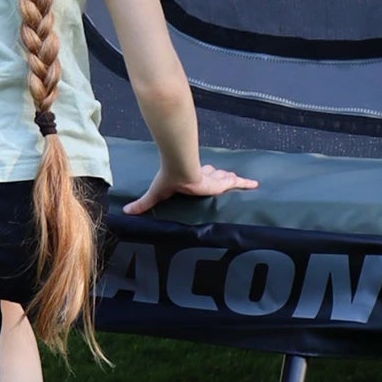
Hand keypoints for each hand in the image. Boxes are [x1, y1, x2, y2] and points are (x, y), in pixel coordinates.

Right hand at [123, 162, 257, 215]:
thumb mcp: (156, 194)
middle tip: (225, 177)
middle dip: (219, 176)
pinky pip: (237, 183)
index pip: (199, 177)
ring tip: (240, 181)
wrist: (180, 169)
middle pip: (214, 175)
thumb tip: (126, 212)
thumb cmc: (169, 179)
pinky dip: (246, 184)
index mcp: (191, 179)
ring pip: (225, 178)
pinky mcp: (221, 182)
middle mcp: (204, 176)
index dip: (203, 176)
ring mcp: (214, 179)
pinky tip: (256, 185)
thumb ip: (144, 204)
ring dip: (231, 179)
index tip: (207, 176)